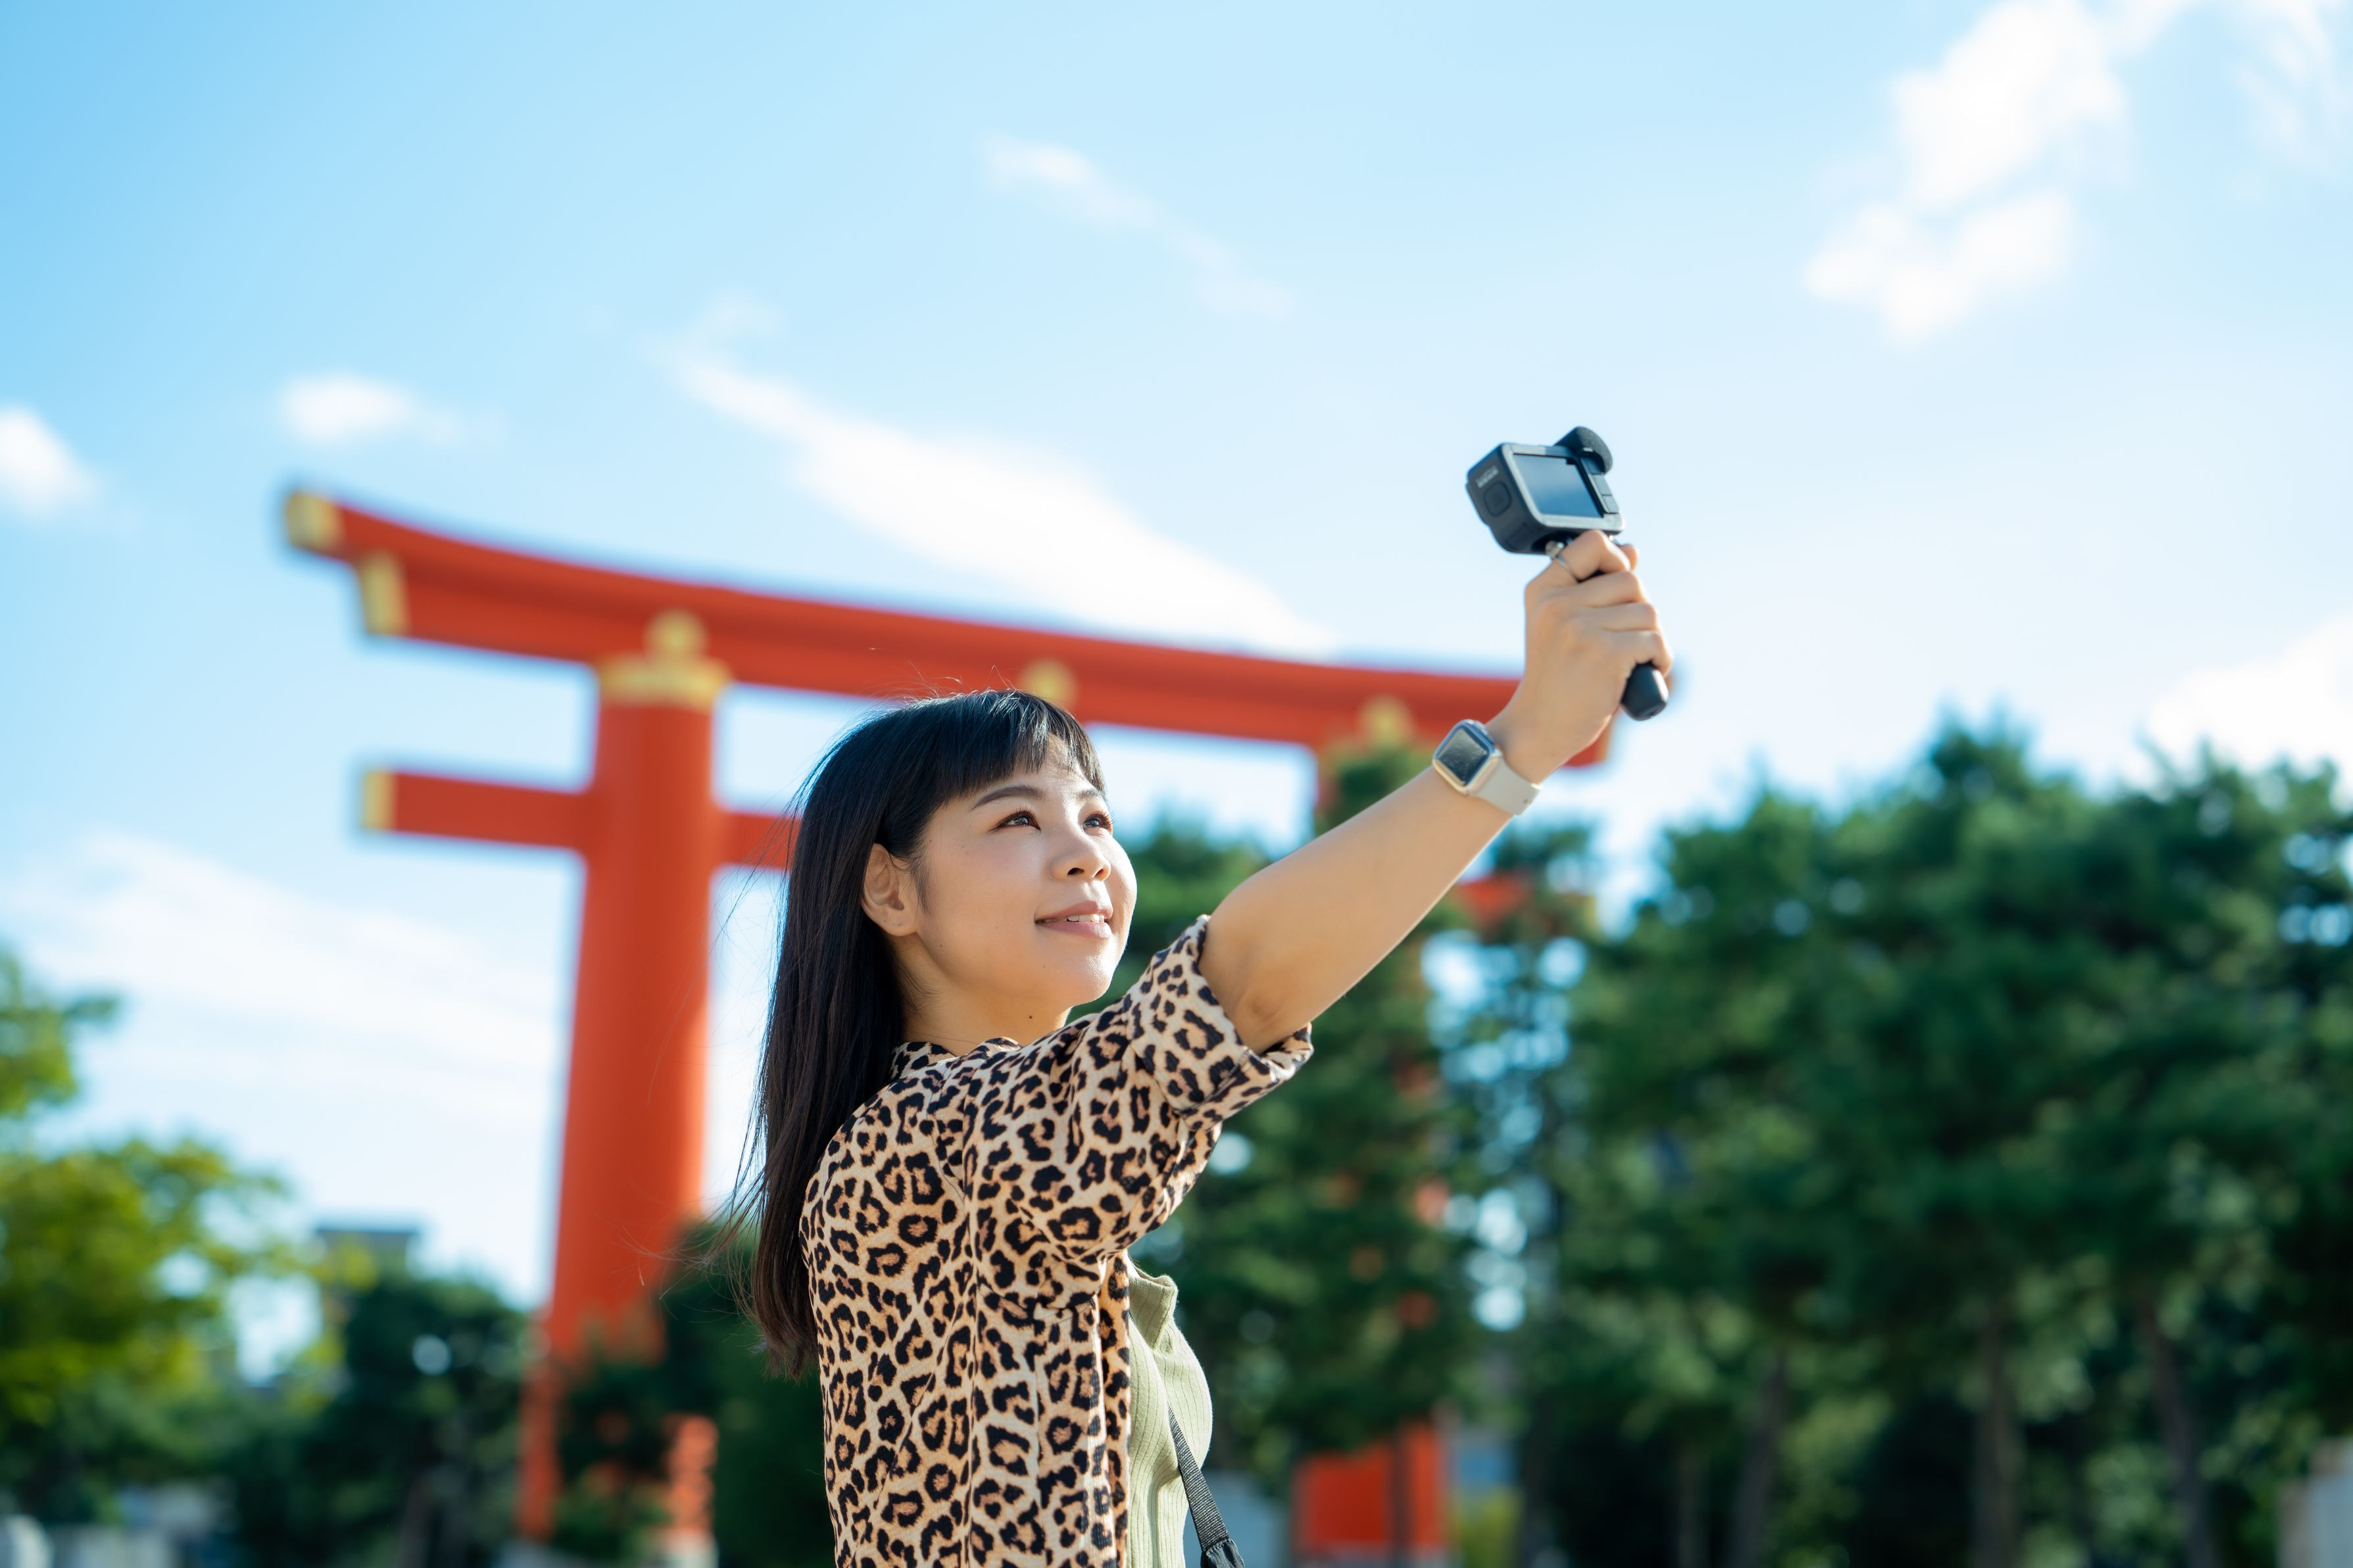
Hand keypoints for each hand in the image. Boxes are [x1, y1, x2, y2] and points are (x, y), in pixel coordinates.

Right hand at [1486, 532, 1671, 778]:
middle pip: (1631, 580)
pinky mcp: (1604, 652)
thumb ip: (1593, 587)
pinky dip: (1660, 659)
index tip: (1617, 588)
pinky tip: (1643, 673)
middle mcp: (1557, 603)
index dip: (1617, 560)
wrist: (1539, 726)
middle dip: (1639, 610)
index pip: (1592, 542)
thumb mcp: (1562, 624)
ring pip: (1648, 611)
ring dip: (1652, 638)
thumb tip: (1633, 551)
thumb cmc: (1557, 677)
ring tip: (1634, 661)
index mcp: (1543, 590)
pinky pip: (1655, 640)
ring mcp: (1579, 627)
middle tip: (1625, 640)